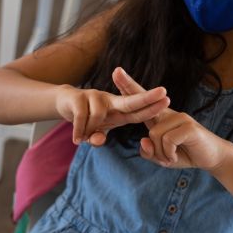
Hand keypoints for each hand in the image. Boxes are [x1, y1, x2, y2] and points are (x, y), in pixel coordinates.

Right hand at [52, 83, 169, 145]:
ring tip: (81, 138)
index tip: (167, 100)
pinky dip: (79, 130)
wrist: (65, 103)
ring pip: (98, 115)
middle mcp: (109, 101)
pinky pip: (81, 116)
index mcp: (118, 110)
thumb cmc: (86, 118)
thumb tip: (96, 139)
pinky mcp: (78, 97)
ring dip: (89, 129)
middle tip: (163, 92)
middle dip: (146, 98)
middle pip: (130, 101)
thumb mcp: (94, 131)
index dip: (151, 107)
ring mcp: (94, 96)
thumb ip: (97, 138)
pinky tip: (77, 140)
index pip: (137, 111)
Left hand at [112, 67, 230, 169]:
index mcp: (159, 118)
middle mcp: (168, 113)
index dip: (129, 88)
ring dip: (160, 153)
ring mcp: (179, 117)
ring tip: (170, 157)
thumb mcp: (162, 157)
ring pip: (153, 134)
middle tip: (116, 70)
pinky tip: (175, 157)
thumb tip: (143, 140)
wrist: (212, 158)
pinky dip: (168, 153)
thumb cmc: (184, 154)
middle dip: (129, 85)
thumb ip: (149, 152)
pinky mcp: (188, 126)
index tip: (116, 73)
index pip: (141, 101)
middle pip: (144, 99)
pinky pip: (167, 139)